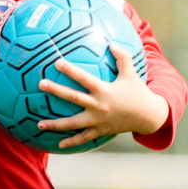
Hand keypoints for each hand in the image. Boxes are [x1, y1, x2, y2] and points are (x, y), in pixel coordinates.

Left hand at [37, 45, 170, 148]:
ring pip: (73, 123)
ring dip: (55, 124)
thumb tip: (112, 44)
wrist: (148, 116)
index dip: (71, 70)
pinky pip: (84, 138)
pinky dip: (72, 142)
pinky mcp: (100, 131)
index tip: (57, 62)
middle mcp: (99, 106)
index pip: (84, 78)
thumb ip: (122, 58)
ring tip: (39, 124)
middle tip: (40, 84)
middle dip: (56, 90)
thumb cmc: (138, 93)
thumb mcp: (131, 74)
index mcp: (104, 90)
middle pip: (73, 98)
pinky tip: (59, 145)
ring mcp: (98, 121)